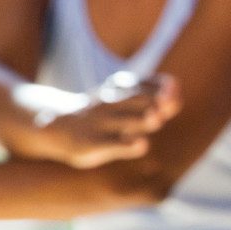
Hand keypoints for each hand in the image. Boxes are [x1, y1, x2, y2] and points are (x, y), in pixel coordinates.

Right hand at [36, 72, 181, 167]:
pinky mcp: (90, 144)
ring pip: (122, 120)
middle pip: (134, 101)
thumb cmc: (99, 116)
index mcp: (117, 92)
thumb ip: (150, 97)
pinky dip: (125, 144)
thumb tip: (177, 87)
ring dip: (140, 118)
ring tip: (157, 118)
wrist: (53, 126)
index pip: (140, 85)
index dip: (158, 86)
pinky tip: (141, 144)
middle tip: (169, 102)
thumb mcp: (120, 100)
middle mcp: (109, 105)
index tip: (173, 87)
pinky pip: (109, 144)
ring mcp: (99, 123)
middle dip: (152, 101)